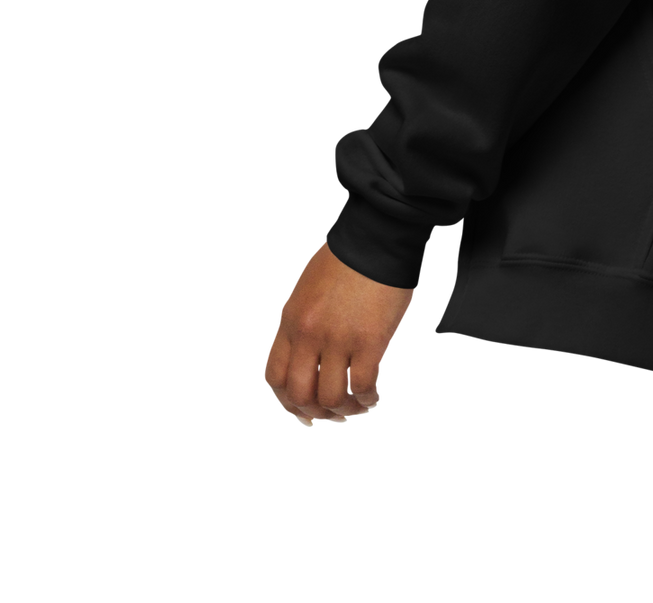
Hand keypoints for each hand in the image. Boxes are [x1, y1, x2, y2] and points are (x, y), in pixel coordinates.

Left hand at [262, 239, 416, 430]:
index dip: (285, 402)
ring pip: (331, 396)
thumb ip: (302, 320)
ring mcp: (338, 339)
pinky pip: (362, 385)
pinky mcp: (370, 340)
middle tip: (330, 416)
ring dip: (344, 410)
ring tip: (356, 409)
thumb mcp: (307, 287)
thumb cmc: (347, 255)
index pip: (275, 376)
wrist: (377, 235)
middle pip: (301, 393)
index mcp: (289, 320)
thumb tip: (310, 354)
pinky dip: (367, 398)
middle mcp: (308, 334)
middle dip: (315, 412)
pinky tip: (374, 397)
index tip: (300, 411)